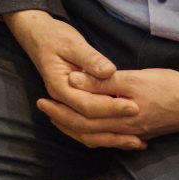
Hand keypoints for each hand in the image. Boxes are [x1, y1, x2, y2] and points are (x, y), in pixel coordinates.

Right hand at [2, 9, 140, 147]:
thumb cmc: (55, 37)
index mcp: (59, 86)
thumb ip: (90, 58)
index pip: (87, 105)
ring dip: (111, 139)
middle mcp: (60, 101)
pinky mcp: (72, 106)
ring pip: (86, 132)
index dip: (111, 107)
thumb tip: (109, 72)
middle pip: (86, 124)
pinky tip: (123, 138)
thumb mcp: (73, 43)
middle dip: (114, 125)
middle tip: (140, 123)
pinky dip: (104, 136)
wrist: (38, 36)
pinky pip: (86, 128)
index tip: (134, 106)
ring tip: (137, 142)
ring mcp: (65, 105)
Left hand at [50, 68, 178, 147]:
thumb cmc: (168, 88)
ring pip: (96, 137)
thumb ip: (103, 82)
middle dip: (62, 120)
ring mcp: (132, 135)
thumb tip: (73, 81)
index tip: (43, 99)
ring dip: (76, 128)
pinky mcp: (140, 133)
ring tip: (61, 119)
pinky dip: (95, 133)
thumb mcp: (133, 79)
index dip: (60, 109)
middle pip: (85, 131)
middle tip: (44, 108)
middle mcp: (123, 131)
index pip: (80, 117)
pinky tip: (91, 129)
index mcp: (119, 117)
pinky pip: (110, 137)